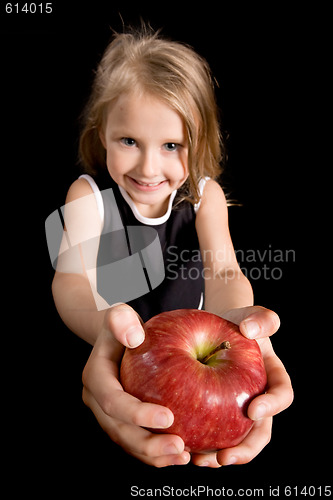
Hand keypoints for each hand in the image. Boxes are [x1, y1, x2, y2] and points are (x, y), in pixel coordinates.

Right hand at [82, 303, 190, 466]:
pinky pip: (138, 443)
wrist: (120, 339)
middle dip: (148, 444)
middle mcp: (98, 402)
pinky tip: (183, 455)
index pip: (114, 402)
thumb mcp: (120, 314)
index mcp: (95, 377)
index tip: (169, 417)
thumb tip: (134, 338)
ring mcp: (109, 416)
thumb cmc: (124, 326)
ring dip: (154, 456)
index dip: (138, 414)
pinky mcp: (123, 423)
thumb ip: (121, 320)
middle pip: (120, 431)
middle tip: (180, 447)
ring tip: (184, 456)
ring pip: (129, 443)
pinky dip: (157, 454)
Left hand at [191, 306, 293, 466]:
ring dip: (220, 455)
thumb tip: (251, 329)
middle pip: (259, 432)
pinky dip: (199, 442)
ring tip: (200, 461)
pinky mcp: (215, 413)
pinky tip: (181, 445)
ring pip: (234, 439)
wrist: (221, 329)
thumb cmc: (239, 323)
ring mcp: (237, 409)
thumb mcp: (251, 316)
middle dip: (245, 449)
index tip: (253, 410)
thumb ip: (261, 318)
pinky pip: (210, 432)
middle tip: (225, 456)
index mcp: (274, 378)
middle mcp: (259, 398)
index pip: (282, 395)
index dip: (272, 406)